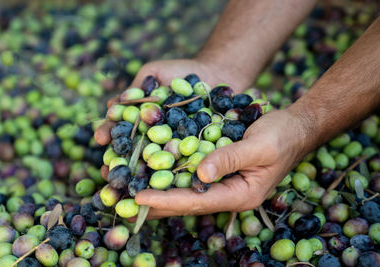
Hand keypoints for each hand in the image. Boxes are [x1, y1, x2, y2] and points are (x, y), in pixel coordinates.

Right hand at [94, 58, 248, 178]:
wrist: (213, 75)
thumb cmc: (179, 72)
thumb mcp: (153, 73)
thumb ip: (135, 88)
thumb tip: (114, 103)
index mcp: (140, 122)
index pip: (120, 130)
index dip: (109, 134)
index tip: (100, 137)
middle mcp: (153, 138)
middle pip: (132, 152)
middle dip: (119, 163)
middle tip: (107, 170)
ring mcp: (173, 147)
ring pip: (154, 164)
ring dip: (140, 175)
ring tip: (129, 183)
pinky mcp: (193, 153)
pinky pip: (183, 163)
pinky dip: (173, 173)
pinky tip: (163, 180)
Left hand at [134, 109, 307, 218]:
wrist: (294, 127)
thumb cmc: (281, 136)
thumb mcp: (259, 146)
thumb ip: (230, 159)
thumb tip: (200, 174)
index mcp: (240, 195)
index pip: (197, 201)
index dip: (167, 200)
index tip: (139, 198)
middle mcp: (228, 193)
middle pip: (186, 202)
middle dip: (156, 203)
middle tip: (123, 203)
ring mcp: (222, 183)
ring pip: (185, 192)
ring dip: (158, 192)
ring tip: (128, 193)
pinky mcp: (218, 170)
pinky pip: (189, 177)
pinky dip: (169, 175)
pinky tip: (151, 172)